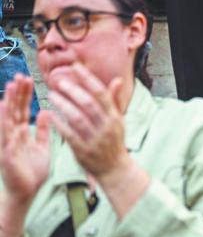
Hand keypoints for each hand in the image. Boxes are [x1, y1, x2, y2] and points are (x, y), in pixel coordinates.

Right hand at [0, 74, 49, 204]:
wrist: (26, 192)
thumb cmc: (32, 171)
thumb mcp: (42, 146)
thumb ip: (43, 130)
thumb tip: (46, 111)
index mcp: (22, 133)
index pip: (23, 109)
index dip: (25, 95)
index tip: (28, 79)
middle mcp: (13, 135)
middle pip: (15, 110)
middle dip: (18, 93)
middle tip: (21, 75)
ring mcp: (8, 143)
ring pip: (8, 118)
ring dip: (9, 101)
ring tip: (11, 85)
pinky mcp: (6, 152)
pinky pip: (5, 134)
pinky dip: (4, 120)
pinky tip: (3, 107)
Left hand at [48, 63, 131, 183]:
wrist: (115, 169)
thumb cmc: (114, 141)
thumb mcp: (118, 121)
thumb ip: (114, 101)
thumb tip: (117, 80)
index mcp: (114, 117)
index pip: (101, 93)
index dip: (87, 79)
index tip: (75, 67)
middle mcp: (106, 127)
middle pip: (88, 104)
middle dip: (73, 90)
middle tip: (59, 81)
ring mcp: (95, 139)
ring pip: (77, 118)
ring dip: (63, 105)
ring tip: (51, 95)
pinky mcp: (83, 151)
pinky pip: (69, 135)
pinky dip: (59, 124)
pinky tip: (50, 115)